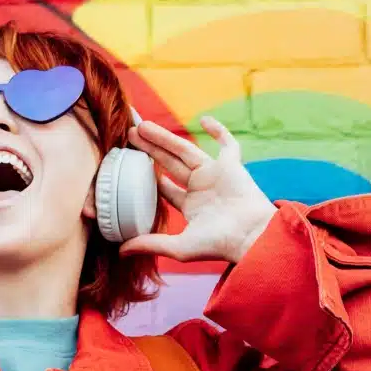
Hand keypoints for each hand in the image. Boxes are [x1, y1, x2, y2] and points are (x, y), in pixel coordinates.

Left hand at [121, 116, 277, 262]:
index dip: (150, 177)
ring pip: (186, 150)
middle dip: (152, 149)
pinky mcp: (231, 165)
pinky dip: (219, 131)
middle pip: (171, 163)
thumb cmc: (218, 244)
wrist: (250, 235)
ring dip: (165, 138)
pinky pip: (228, 143)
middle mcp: (202, 188)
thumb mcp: (178, 247)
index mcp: (192, 206)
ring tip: (142, 126)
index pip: (167, 188)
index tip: (132, 164)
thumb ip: (150, 243)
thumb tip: (120, 251)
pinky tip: (203, 119)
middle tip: (131, 135)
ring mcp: (216, 175)